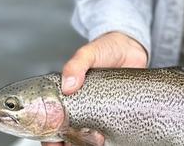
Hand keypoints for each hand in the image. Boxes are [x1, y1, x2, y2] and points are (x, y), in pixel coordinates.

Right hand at [41, 31, 147, 145]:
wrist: (132, 47)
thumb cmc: (106, 49)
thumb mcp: (88, 53)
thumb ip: (76, 65)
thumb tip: (68, 84)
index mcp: (68, 95)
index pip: (53, 121)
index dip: (51, 136)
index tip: (54, 142)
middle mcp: (82, 107)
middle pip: (69, 135)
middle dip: (71, 142)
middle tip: (80, 140)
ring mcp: (99, 112)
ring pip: (88, 138)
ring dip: (89, 143)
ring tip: (97, 140)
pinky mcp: (117, 114)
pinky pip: (111, 133)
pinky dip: (109, 140)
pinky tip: (109, 139)